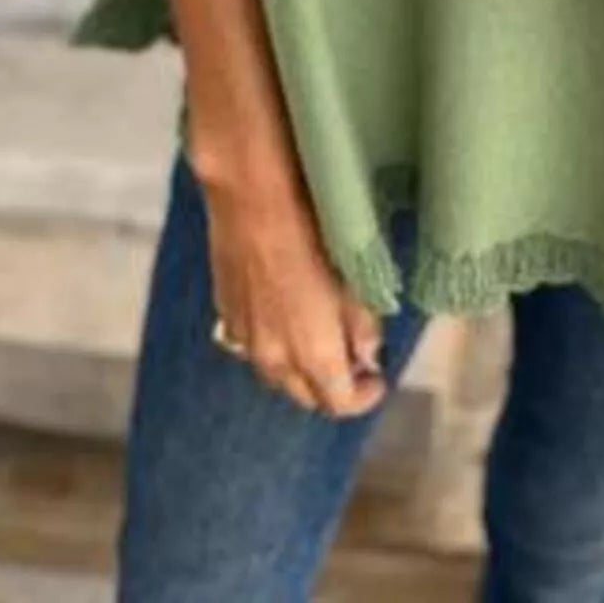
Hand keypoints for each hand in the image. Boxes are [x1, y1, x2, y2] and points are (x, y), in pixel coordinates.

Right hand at [194, 154, 387, 417]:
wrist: (252, 199)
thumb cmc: (313, 232)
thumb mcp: (353, 279)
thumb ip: (362, 325)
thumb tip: (368, 355)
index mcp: (313, 355)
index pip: (340, 403)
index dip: (364, 396)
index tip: (377, 376)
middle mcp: (275, 360)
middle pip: (306, 397)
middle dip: (332, 387)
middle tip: (352, 358)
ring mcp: (245, 341)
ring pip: (277, 376)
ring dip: (301, 369)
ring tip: (319, 339)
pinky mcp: (225, 316)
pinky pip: (253, 348)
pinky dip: (275, 346)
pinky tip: (284, 318)